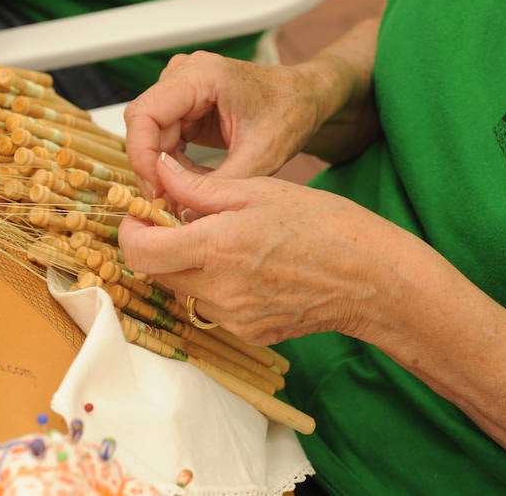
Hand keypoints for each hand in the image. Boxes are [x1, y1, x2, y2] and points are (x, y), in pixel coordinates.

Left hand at [118, 151, 405, 344]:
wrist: (373, 279)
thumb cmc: (326, 226)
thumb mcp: (261, 190)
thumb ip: (199, 187)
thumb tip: (161, 172)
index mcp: (217, 247)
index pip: (141, 252)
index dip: (131, 232)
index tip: (141, 216)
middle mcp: (218, 289)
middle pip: (155, 273)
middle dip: (157, 246)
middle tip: (180, 223)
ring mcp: (233, 317)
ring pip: (182, 292)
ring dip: (185, 266)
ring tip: (222, 242)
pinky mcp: (248, 333)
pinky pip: (211, 308)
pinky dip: (213, 286)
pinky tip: (245, 267)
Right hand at [123, 51, 331, 197]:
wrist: (305, 98)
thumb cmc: (290, 111)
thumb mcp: (260, 156)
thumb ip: (219, 186)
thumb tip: (182, 213)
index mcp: (201, 75)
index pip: (145, 114)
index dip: (142, 155)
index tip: (156, 190)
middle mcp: (183, 75)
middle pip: (143, 125)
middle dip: (152, 167)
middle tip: (167, 203)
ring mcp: (180, 88)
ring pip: (150, 135)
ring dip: (163, 169)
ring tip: (185, 195)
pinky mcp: (183, 105)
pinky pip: (164, 138)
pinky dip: (173, 165)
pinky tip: (192, 182)